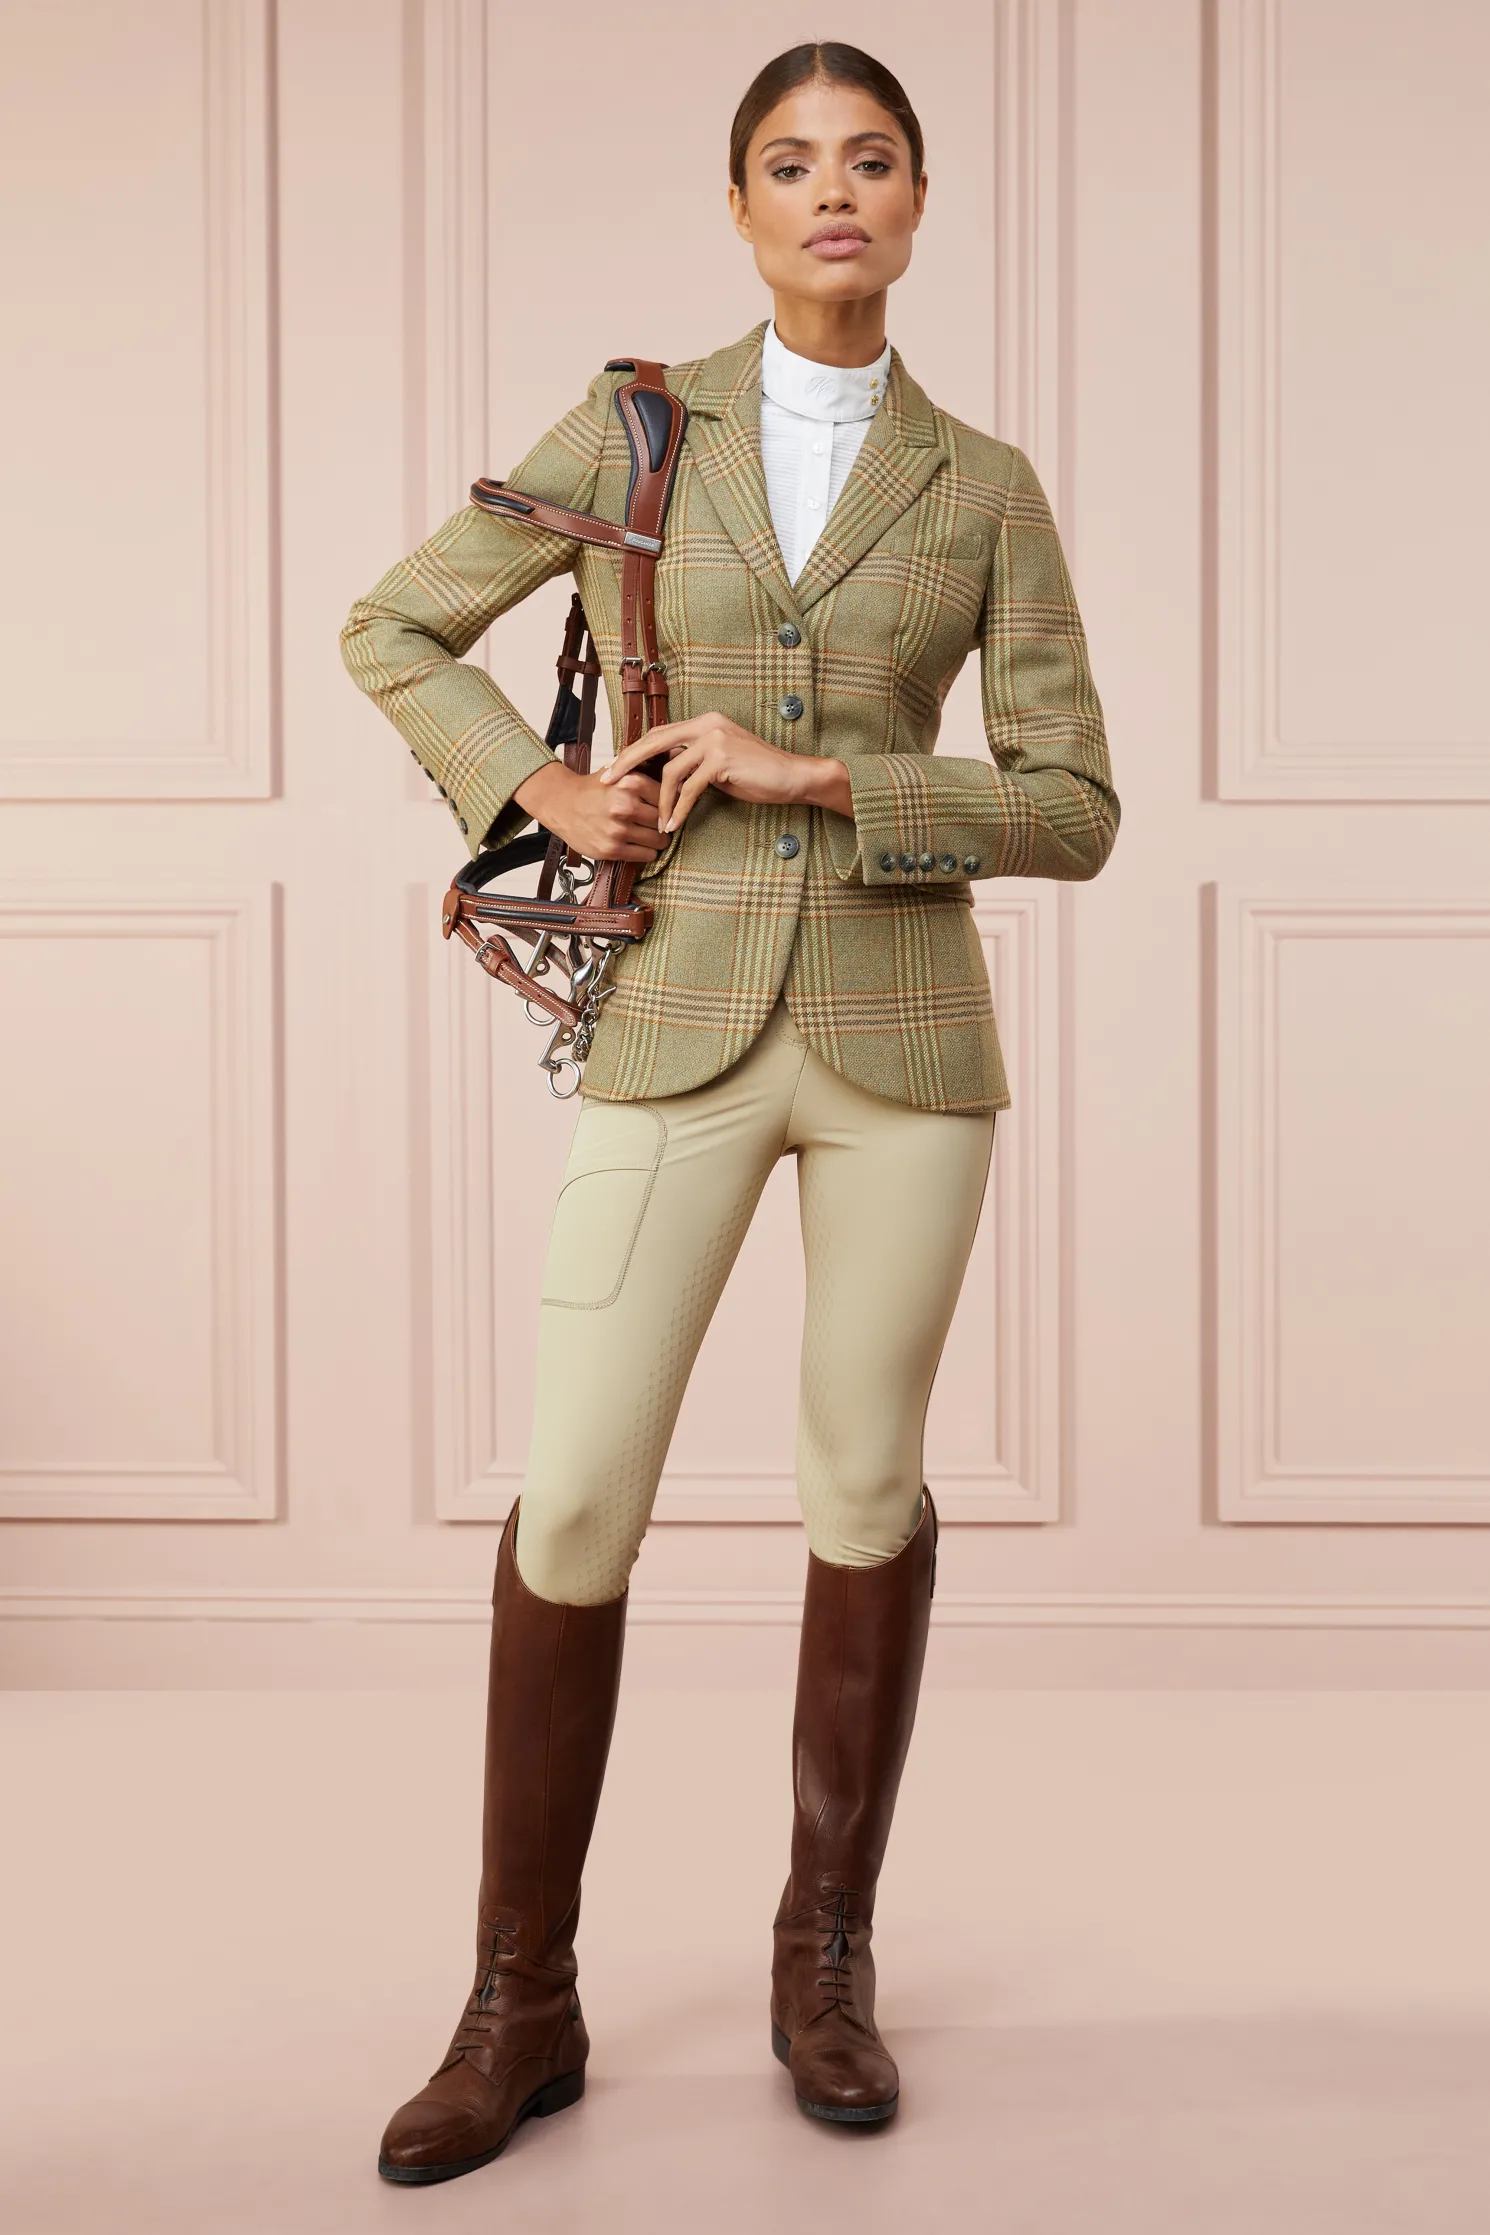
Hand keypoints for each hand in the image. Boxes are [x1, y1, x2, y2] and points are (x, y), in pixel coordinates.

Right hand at [512, 760, 664, 862]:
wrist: (562, 805)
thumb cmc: (594, 790)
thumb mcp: (619, 772)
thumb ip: (645, 773)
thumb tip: (679, 782)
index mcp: (629, 782)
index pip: (668, 796)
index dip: (670, 803)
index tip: (670, 808)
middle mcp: (624, 805)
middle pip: (664, 820)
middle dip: (664, 823)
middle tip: (659, 824)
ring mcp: (618, 829)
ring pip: (658, 840)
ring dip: (657, 840)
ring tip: (650, 835)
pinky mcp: (611, 849)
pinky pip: (646, 855)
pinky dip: (647, 852)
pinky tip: (640, 845)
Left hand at [600, 713, 850, 828]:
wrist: (793, 776)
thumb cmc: (758, 773)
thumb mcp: (721, 762)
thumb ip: (694, 760)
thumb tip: (666, 771)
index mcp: (704, 721)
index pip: (659, 733)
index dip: (634, 750)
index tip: (615, 768)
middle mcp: (706, 724)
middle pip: (654, 742)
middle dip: (627, 763)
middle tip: (608, 783)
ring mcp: (714, 740)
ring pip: (671, 770)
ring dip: (661, 800)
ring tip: (657, 821)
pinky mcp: (722, 760)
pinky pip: (690, 788)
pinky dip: (679, 808)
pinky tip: (674, 824)